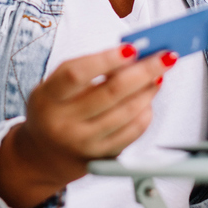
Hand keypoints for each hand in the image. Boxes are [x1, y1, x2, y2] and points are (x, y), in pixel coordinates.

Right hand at [0, 44, 176, 207]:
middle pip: (110, 93)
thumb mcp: (56, 87)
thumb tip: (132, 55)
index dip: (106, 60)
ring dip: (148, 90)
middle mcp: (63, 123)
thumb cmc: (55, 110)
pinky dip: (145, 112)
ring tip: (158, 76)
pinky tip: (147, 100)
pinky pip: (132, 133)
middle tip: (164, 56)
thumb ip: (87, 70)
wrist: (42, 156)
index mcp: (47, 98)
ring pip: (126, 113)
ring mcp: (83, 143)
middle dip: (143, 72)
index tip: (132, 49)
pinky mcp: (101, 158)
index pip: (76, 74)